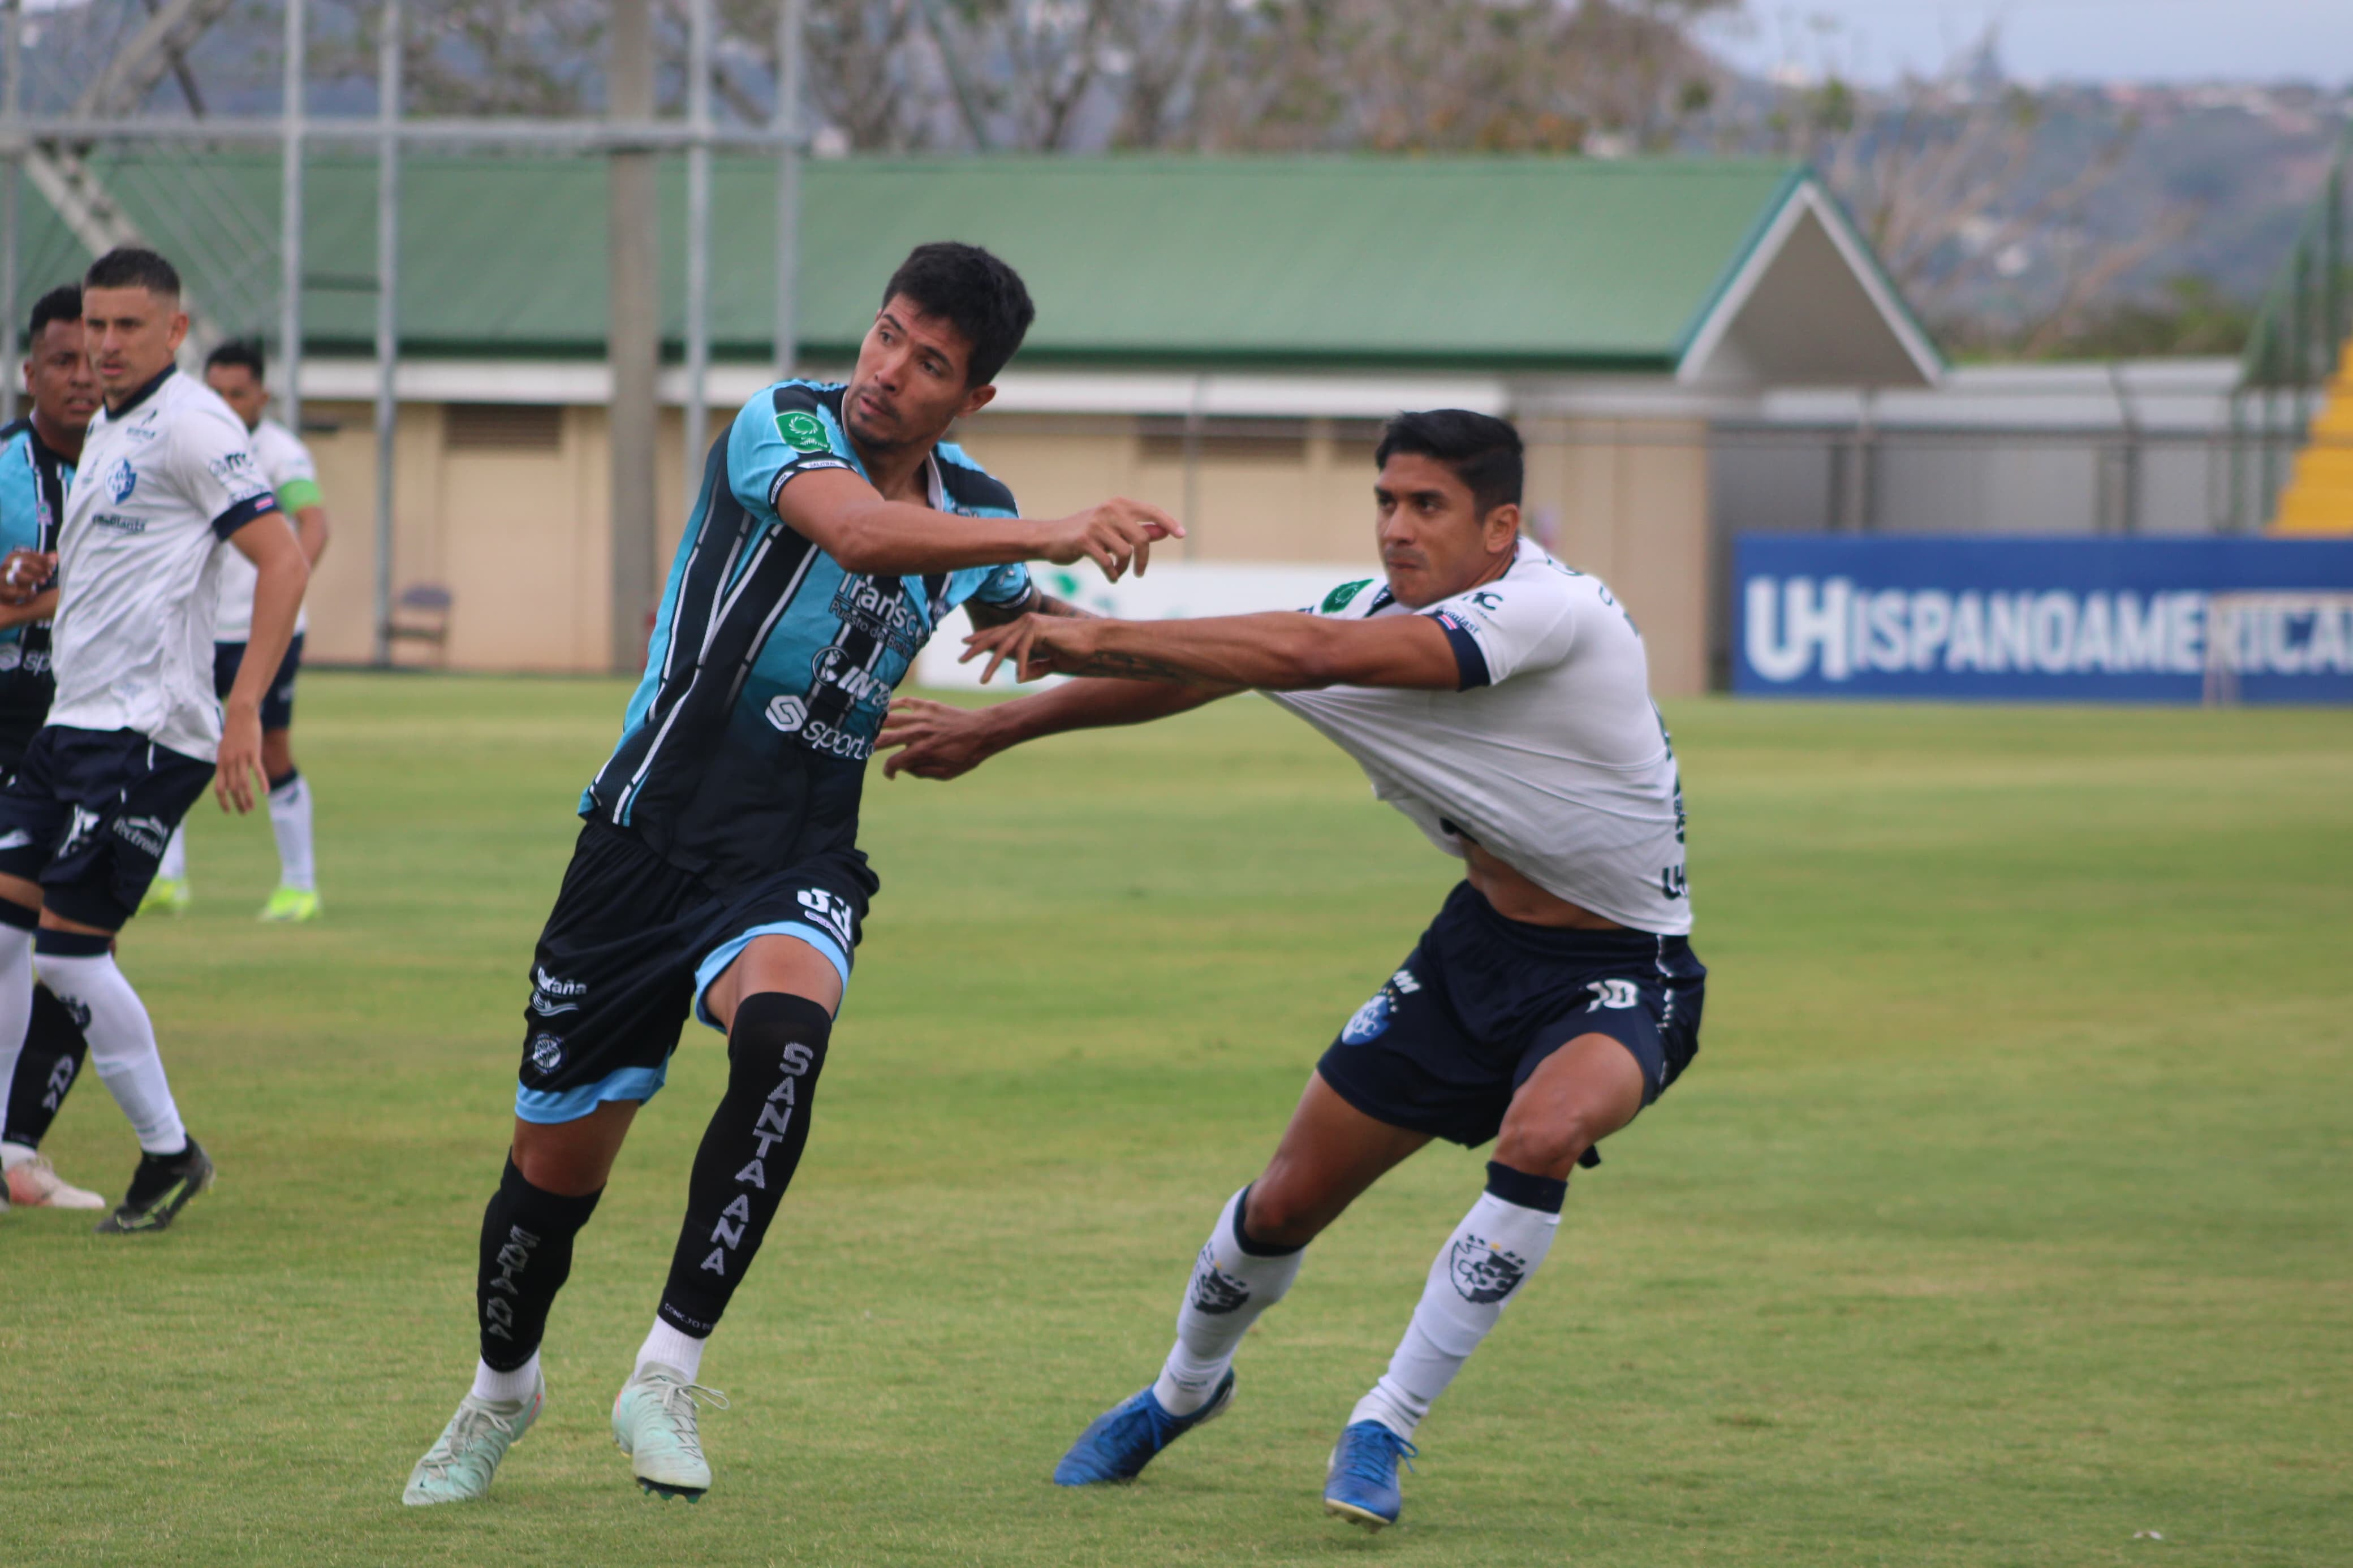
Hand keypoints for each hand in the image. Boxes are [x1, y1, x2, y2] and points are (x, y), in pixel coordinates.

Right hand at [0, 550, 54, 605]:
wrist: (4, 594)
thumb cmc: (21, 579)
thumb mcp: (31, 569)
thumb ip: (42, 562)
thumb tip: (56, 555)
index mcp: (13, 557)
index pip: (28, 555)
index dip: (42, 558)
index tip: (54, 563)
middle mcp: (5, 565)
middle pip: (22, 563)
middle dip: (38, 568)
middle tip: (50, 574)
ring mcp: (1, 578)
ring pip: (16, 575)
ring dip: (32, 578)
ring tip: (43, 582)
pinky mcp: (0, 590)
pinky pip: (11, 591)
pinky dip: (24, 592)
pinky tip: (34, 593)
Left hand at [214, 701, 264, 813]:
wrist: (240, 714)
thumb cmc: (234, 731)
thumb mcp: (225, 748)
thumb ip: (226, 762)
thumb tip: (226, 774)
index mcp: (221, 763)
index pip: (219, 787)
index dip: (223, 801)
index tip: (228, 811)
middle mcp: (229, 762)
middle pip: (232, 788)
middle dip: (237, 803)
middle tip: (244, 812)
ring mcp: (241, 757)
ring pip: (243, 783)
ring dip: (247, 798)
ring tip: (252, 808)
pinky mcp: (253, 752)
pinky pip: (257, 770)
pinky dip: (262, 782)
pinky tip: (266, 792)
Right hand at [878, 698, 1004, 780]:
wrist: (983, 731)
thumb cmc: (967, 755)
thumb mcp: (947, 773)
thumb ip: (922, 771)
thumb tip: (904, 768)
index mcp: (923, 751)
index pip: (893, 762)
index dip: (888, 771)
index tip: (891, 774)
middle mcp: (919, 733)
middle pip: (884, 739)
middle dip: (871, 747)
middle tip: (867, 750)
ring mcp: (922, 717)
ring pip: (889, 719)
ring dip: (876, 725)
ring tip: (868, 729)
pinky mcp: (928, 705)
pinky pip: (905, 701)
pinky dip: (892, 705)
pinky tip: (885, 711)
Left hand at [959, 613, 1097, 684]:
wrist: (1098, 642)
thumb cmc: (1079, 651)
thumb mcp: (1053, 663)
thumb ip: (1037, 667)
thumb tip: (1020, 678)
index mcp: (1028, 627)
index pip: (1000, 632)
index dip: (982, 638)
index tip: (966, 643)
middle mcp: (1027, 622)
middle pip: (996, 636)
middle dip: (977, 648)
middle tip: (960, 660)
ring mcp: (1032, 623)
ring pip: (1005, 645)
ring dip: (993, 664)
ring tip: (983, 680)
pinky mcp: (1040, 629)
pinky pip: (1023, 650)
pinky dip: (1020, 665)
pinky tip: (1018, 678)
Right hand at [1037, 499, 1181, 582]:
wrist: (1051, 538)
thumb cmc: (1087, 534)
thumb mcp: (1114, 528)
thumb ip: (1138, 529)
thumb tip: (1164, 532)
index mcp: (1119, 504)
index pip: (1151, 511)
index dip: (1168, 523)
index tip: (1182, 535)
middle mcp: (1109, 510)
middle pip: (1141, 538)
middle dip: (1144, 559)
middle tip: (1139, 572)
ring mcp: (1096, 524)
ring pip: (1125, 552)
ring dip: (1125, 568)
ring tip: (1119, 573)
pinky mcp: (1084, 540)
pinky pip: (1108, 562)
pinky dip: (1113, 574)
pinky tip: (1111, 577)